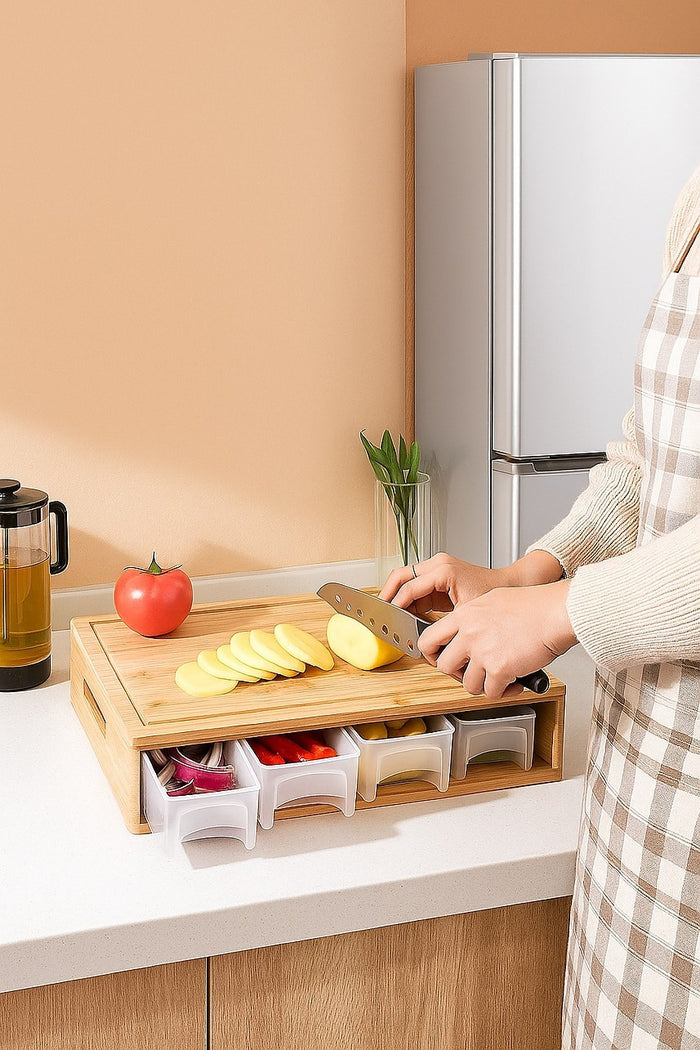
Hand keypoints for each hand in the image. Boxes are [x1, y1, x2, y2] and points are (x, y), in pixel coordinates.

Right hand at [379, 552, 513, 618]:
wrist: (507, 586)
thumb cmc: (491, 595)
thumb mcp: (464, 613)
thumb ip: (440, 622)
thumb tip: (421, 635)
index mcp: (442, 570)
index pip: (408, 587)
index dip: (396, 605)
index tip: (388, 619)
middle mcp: (437, 565)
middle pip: (400, 576)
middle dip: (388, 594)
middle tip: (380, 613)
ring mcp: (436, 568)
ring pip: (404, 579)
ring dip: (396, 596)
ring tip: (391, 616)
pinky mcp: (437, 577)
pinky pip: (415, 586)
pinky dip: (408, 599)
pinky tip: (406, 615)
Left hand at [418, 580, 576, 698]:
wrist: (557, 612)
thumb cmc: (534, 605)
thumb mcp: (493, 600)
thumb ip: (475, 617)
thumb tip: (466, 632)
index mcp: (464, 614)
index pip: (428, 638)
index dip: (432, 654)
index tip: (441, 659)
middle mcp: (469, 633)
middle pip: (444, 666)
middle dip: (458, 675)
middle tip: (472, 673)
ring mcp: (483, 651)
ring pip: (468, 685)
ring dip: (483, 686)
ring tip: (498, 679)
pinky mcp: (500, 668)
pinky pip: (492, 693)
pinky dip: (503, 692)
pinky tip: (514, 683)